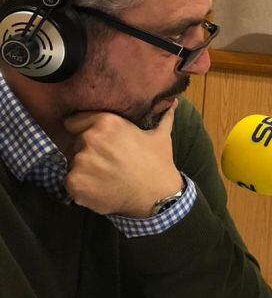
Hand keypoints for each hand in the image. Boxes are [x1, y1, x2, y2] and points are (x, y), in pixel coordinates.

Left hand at [63, 103, 181, 217]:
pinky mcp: (74, 182)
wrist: (156, 196)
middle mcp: (90, 139)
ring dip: (85, 169)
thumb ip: (162, 116)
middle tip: (108, 161)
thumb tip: (173, 101)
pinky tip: (100, 188)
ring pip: (74, 163)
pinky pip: (72, 181)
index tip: (98, 141)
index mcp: (107, 123)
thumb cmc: (158, 163)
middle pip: (76, 143)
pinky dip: (83, 186)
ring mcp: (80, 161)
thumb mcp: (161, 136)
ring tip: (106, 176)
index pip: (76, 121)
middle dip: (88, 150)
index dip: (85, 129)